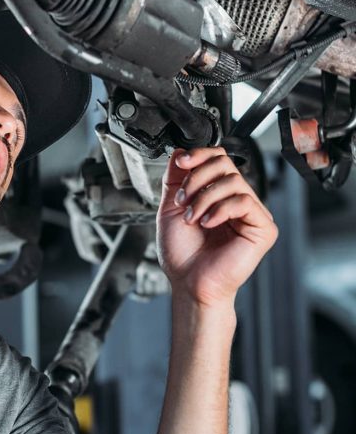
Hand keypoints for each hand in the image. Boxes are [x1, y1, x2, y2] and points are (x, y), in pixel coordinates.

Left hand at [157, 147, 277, 306]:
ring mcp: (252, 214)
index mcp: (218, 195)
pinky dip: (220, 209)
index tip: (181, 162)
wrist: (188, 283)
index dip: (199, 156)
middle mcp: (237, 201)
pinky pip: (244, 201)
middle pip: (225, 163)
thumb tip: (180, 151)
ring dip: (204, 197)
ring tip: (192, 218)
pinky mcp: (263, 229)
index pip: (217, 159)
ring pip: (232, 181)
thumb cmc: (182, 255)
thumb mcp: (171, 208)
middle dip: (197, 178)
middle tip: (183, 201)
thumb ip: (175, 178)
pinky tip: (207, 223)